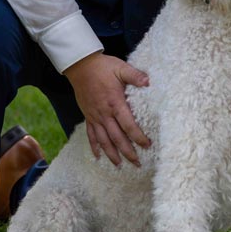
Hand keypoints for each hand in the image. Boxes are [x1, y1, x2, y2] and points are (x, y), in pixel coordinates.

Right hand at [64, 52, 150, 166]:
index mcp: (115, 102)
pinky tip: (98, 156)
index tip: (147, 146)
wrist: (81, 66)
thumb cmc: (103, 67)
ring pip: (103, 140)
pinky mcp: (88, 116)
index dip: (138, 137)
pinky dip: (94, 146)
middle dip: (127, 152)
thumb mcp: (121, 68)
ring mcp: (95, 116)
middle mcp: (104, 113)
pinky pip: (91, 135)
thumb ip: (135, 75)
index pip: (128, 125)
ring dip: (112, 154)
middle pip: (117, 137)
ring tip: (120, 165)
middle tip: (137, 163)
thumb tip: (149, 82)